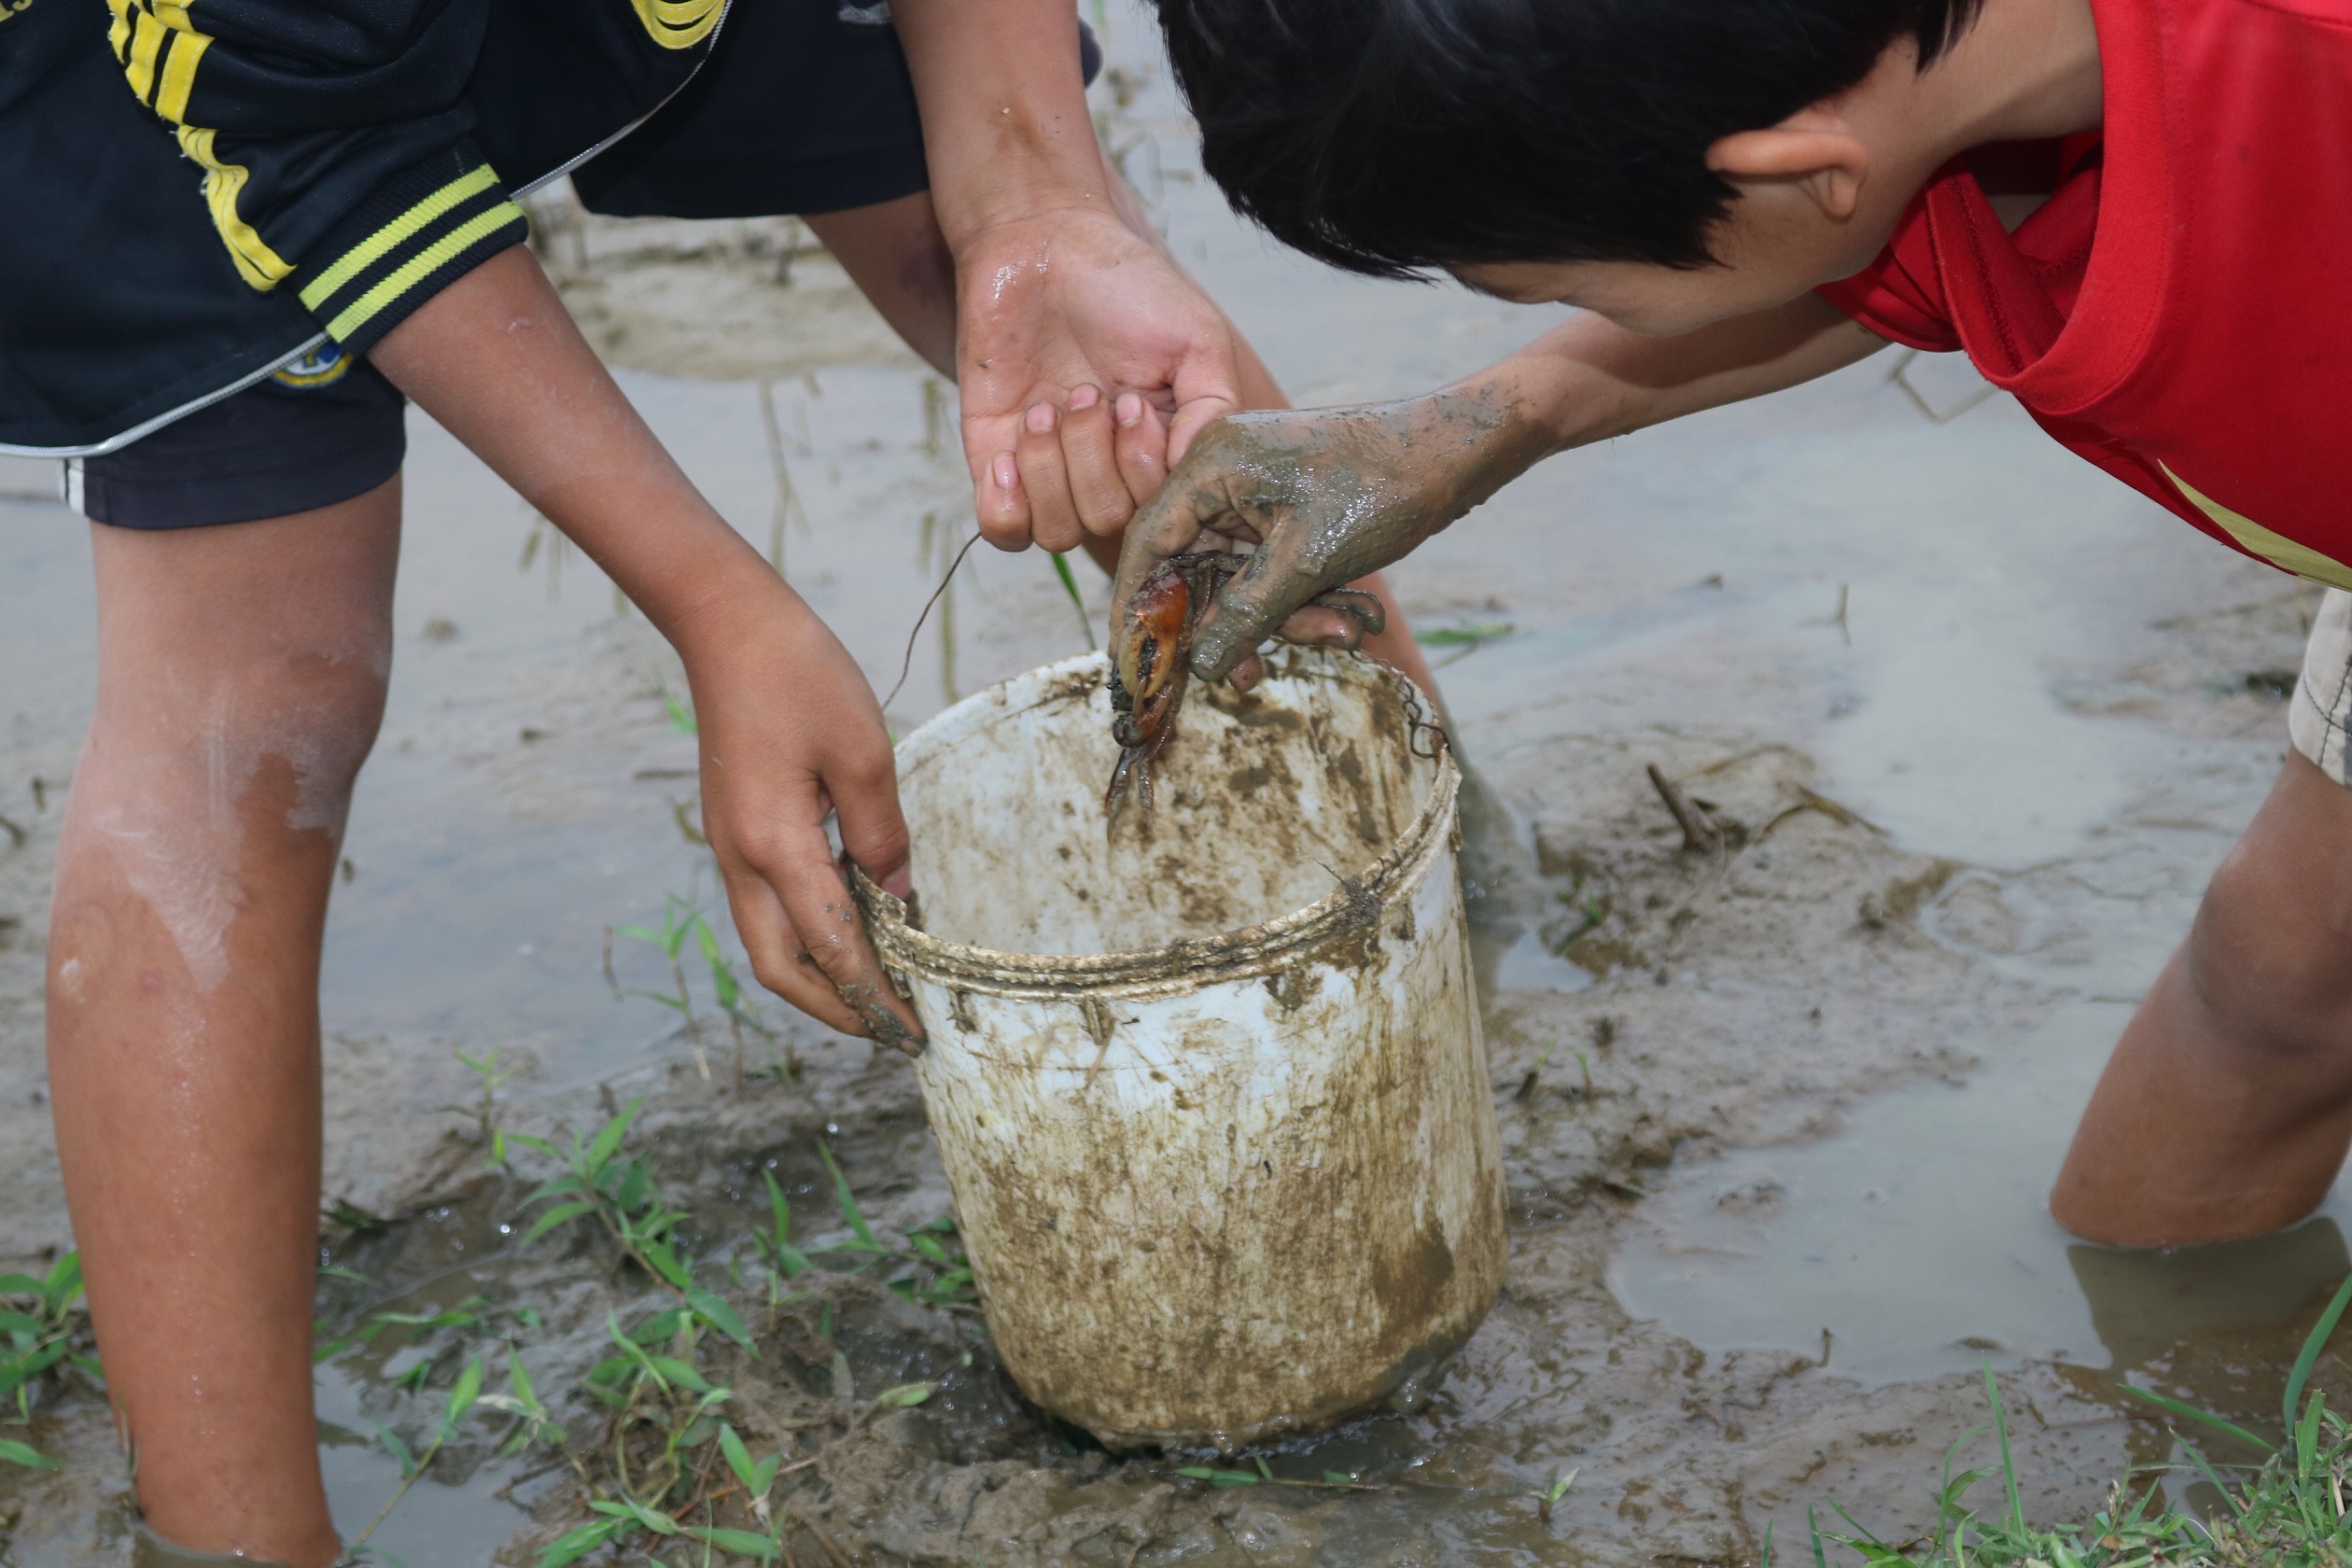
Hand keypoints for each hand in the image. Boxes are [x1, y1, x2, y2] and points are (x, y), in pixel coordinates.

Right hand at [682, 584, 924, 1051]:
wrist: (727, 625)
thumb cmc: (799, 676)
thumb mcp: (865, 753)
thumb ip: (884, 835)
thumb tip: (898, 900)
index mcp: (775, 846)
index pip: (831, 948)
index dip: (874, 995)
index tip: (913, 1028)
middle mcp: (741, 860)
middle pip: (781, 970)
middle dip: (835, 1009)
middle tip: (890, 1028)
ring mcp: (730, 847)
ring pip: (768, 943)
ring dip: (818, 977)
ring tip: (874, 990)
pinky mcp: (733, 829)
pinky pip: (765, 906)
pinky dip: (805, 935)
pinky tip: (849, 926)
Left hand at [958, 205, 1239, 550]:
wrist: (1039, 242)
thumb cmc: (1125, 286)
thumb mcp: (1196, 340)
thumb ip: (1212, 411)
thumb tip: (1191, 474)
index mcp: (1158, 450)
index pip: (1163, 513)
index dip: (1146, 470)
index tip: (1135, 403)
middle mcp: (1106, 469)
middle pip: (1110, 523)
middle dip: (1097, 456)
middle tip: (1087, 390)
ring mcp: (1049, 470)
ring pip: (1058, 532)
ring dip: (1051, 469)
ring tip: (1046, 406)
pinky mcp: (993, 460)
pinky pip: (1002, 531)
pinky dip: (1007, 504)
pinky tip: (1009, 452)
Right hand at [1112, 387, 1551, 680]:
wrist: (1456, 452)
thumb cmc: (1382, 488)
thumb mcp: (1306, 563)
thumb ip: (1244, 615)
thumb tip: (1200, 667)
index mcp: (1211, 464)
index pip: (1147, 542)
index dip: (1136, 606)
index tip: (1133, 660)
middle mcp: (1220, 472)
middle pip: (1190, 566)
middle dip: (1225, 624)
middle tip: (1244, 677)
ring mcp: (1251, 489)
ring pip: (1234, 575)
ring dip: (1275, 617)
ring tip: (1335, 636)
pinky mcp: (1281, 506)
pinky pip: (1265, 566)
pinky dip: (1293, 600)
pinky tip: (1339, 623)